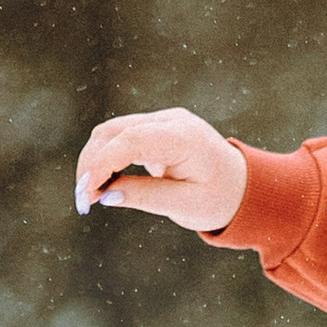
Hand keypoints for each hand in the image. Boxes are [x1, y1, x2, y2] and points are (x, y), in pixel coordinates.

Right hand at [74, 107, 246, 231]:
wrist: (242, 186)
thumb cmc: (220, 199)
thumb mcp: (185, 206)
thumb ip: (145, 197)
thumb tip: (104, 195)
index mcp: (185, 137)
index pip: (131, 140)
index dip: (101, 164)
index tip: (85, 194)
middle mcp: (172, 121)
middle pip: (113, 132)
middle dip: (91, 165)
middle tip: (83, 202)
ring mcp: (162, 120)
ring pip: (111, 132)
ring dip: (94, 161)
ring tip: (91, 197)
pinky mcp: (155, 128)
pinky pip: (120, 137)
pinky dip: (105, 159)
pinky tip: (102, 185)